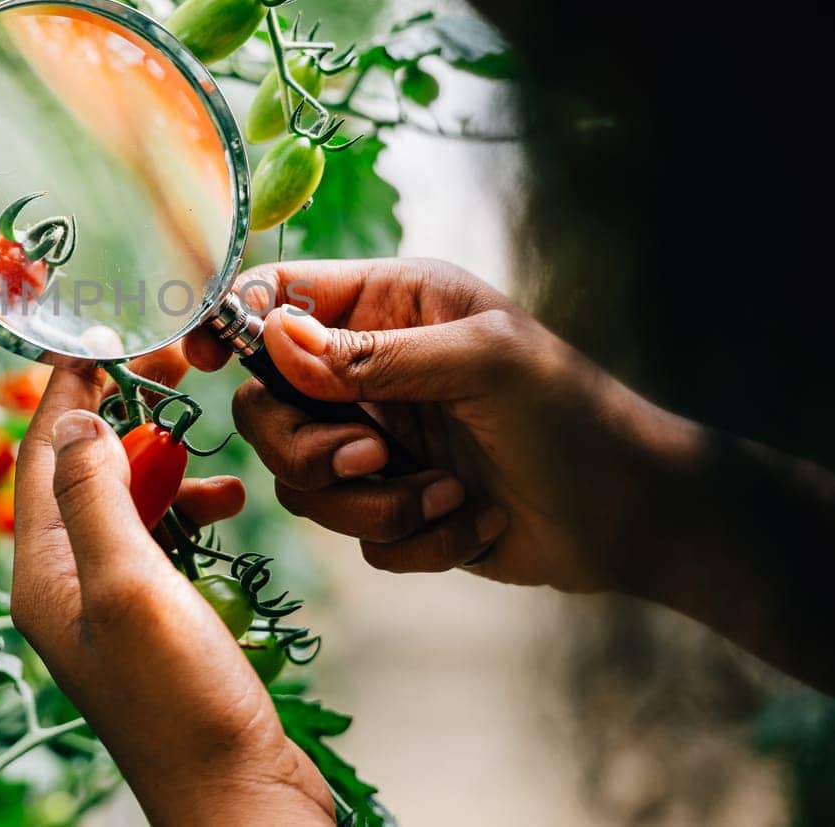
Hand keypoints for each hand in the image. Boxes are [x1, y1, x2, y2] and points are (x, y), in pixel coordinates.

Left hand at [11, 362, 333, 825]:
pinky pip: (160, 541)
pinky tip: (229, 502)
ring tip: (204, 444)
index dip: (62, 391)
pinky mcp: (156, 623)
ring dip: (161, 467)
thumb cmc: (181, 702)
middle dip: (119, 417)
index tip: (92, 334)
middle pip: (80, 474)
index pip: (39, 458)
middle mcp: (66, 586)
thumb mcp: (129, 584)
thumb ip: (94, 496)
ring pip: (126, 504)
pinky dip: (188, 512)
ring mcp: (111, 607)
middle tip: (164, 367)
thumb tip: (72, 418)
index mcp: (42, 574)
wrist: (239, 798)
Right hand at [185, 259, 701, 592]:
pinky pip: (349, 532)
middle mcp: (367, 370)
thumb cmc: (572, 416)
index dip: (230, 322)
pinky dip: (408, 538)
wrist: (632, 518)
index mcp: (388, 307)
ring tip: (447, 497)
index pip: (278, 297)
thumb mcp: (480, 363)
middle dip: (312, 447)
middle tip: (376, 456)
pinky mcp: (389, 505)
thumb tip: (272, 338)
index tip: (201, 357)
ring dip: (373, 503)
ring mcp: (374, 440)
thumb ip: (371, 356)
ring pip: (300, 480)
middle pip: (264, 406)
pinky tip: (468, 520)